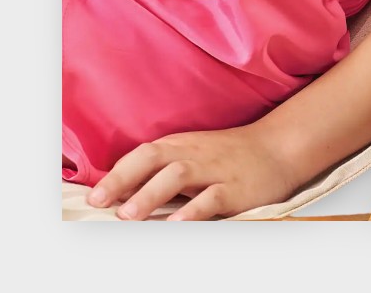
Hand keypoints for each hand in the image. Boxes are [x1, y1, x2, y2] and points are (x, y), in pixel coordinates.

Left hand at [86, 123, 297, 220]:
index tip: (94, 196)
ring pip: (178, 175)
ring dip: (151, 195)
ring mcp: (214, 169)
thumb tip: (123, 195)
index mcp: (180, 145)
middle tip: (101, 203)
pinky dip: (192, 211)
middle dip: (124, 179)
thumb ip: (163, 171)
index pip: (142, 154)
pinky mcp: (234, 188)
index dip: (117, 173)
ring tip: (129, 216)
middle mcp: (193, 153)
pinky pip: (211, 198)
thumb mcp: (194, 155)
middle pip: (153, 158)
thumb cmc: (228, 156)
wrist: (277, 148)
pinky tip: (177, 225)